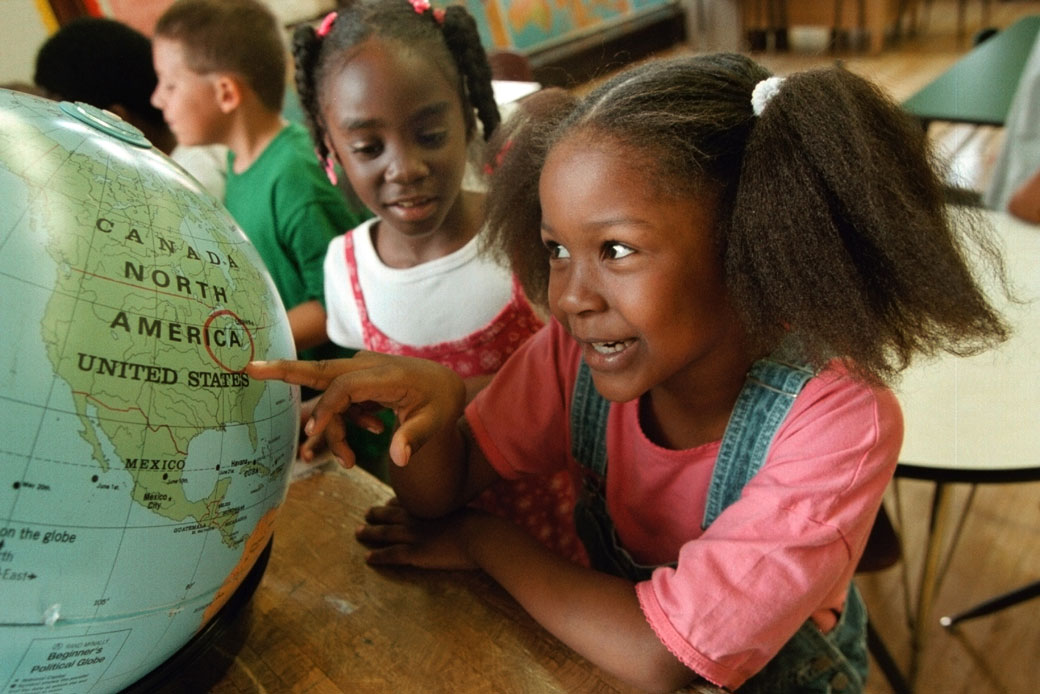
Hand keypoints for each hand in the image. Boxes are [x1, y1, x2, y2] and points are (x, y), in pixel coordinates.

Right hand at [247, 352, 465, 467]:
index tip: (312, 434)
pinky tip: (370, 434)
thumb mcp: (435, 421)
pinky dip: (343, 422)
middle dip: (285, 370)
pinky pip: (338, 402)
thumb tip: (399, 460)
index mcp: (386, 374)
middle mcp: (367, 366)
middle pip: (320, 370)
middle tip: (249, 368)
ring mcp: (360, 371)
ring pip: (329, 397)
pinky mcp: (357, 380)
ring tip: (349, 461)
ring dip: (331, 429)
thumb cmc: (441, 401)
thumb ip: (415, 439)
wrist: (445, 384)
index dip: (327, 410)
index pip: (345, 388)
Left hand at [356, 498, 479, 570]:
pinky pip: (390, 555)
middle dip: (377, 514)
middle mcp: (417, 518)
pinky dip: (378, 556)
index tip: (388, 502)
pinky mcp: (415, 553)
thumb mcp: (467, 511)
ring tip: (358, 532)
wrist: (480, 536)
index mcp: (429, 507)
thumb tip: (464, 514)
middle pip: (390, 515)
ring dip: (369, 533)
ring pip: (384, 533)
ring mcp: (414, 535)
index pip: (406, 502)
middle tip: (366, 514)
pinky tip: (368, 559)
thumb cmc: (480, 524)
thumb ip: (458, 512)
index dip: (394, 503)